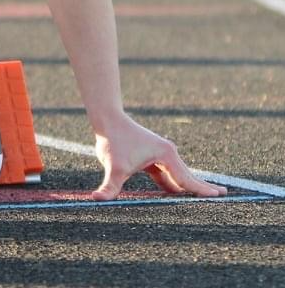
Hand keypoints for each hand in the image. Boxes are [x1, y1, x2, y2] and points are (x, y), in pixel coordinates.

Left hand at [92, 114, 226, 199]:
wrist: (107, 119)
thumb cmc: (113, 140)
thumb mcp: (113, 166)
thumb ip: (109, 186)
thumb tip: (95, 200)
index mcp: (166, 155)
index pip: (187, 179)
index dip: (202, 190)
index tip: (220, 196)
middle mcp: (167, 154)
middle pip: (187, 177)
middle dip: (202, 188)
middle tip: (225, 195)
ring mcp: (160, 155)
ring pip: (176, 177)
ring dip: (187, 188)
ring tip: (206, 197)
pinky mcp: (151, 158)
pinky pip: (165, 175)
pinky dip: (172, 185)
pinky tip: (177, 194)